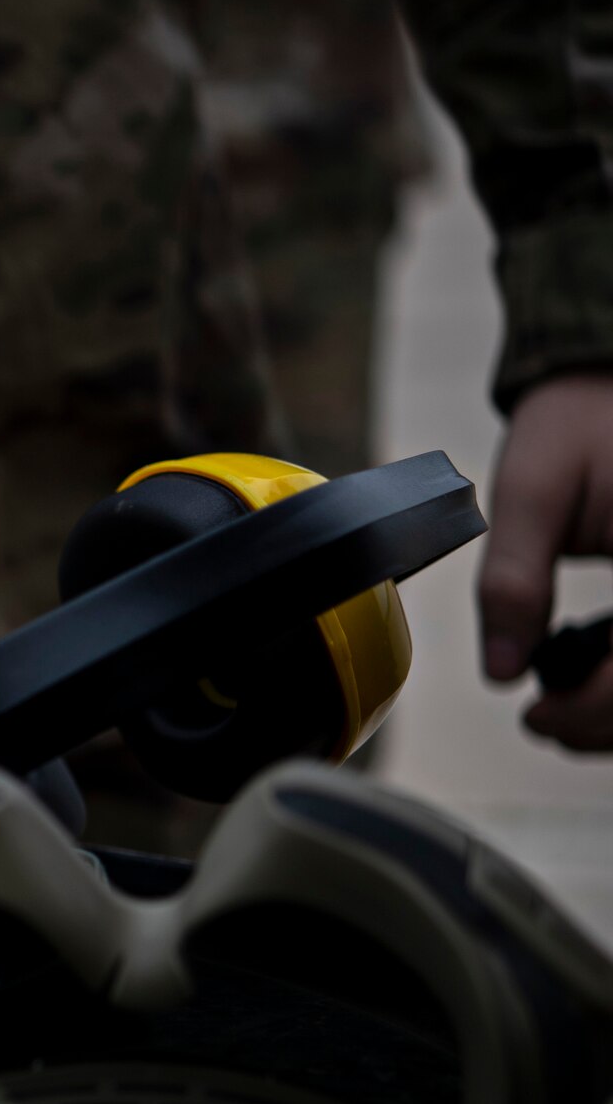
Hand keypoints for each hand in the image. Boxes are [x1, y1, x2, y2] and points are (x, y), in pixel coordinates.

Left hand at [477, 373, 612, 749]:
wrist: (609, 381)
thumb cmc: (575, 425)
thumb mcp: (530, 490)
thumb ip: (514, 580)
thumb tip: (502, 670)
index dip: (596, 711)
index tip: (536, 718)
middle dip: (608, 722)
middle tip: (543, 722)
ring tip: (563, 710)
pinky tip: (594, 680)